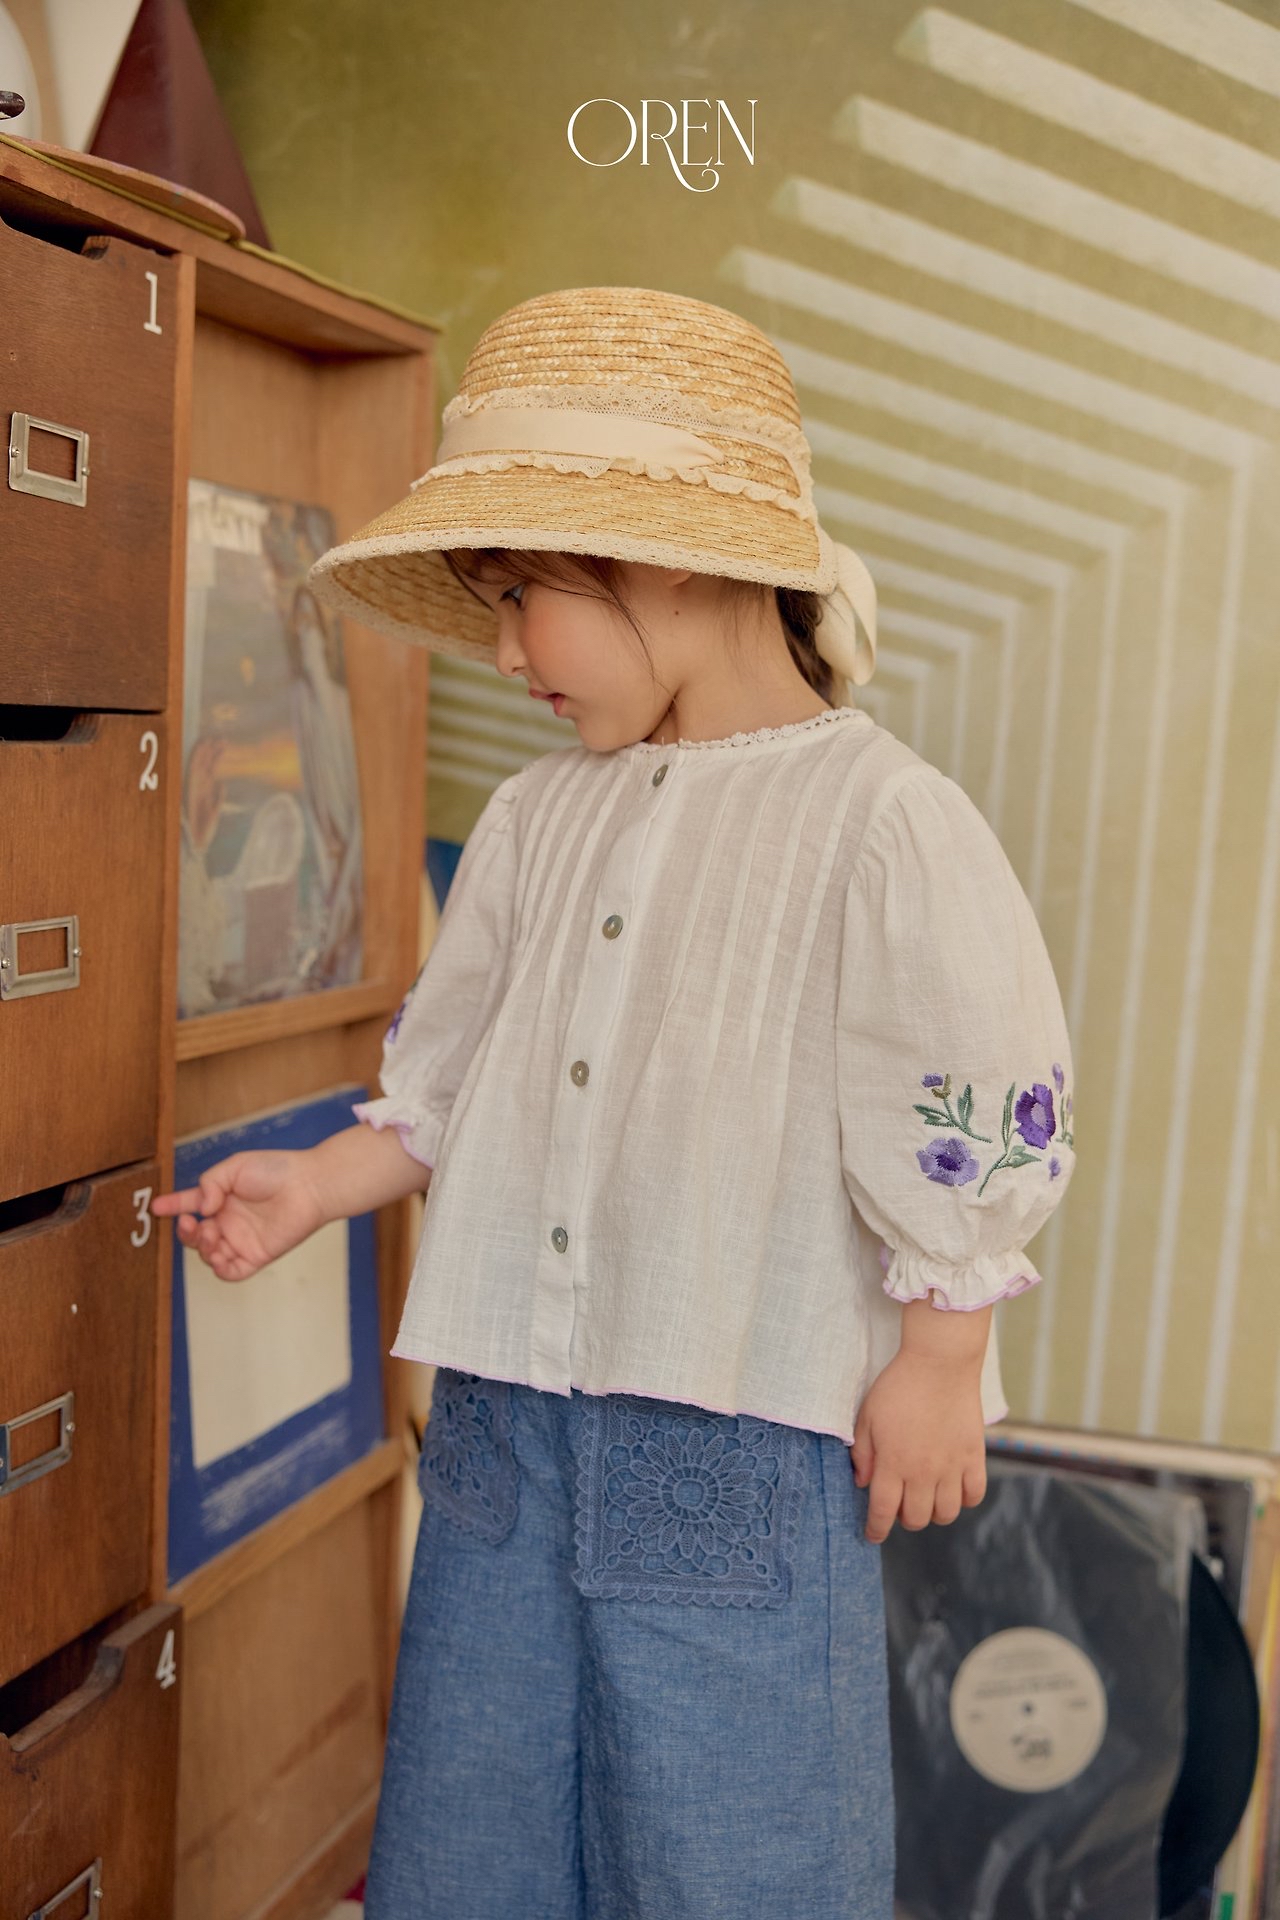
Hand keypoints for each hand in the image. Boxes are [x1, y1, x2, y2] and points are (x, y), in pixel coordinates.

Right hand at [149, 1149, 327, 1282]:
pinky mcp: (257, 1256)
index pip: (191, 1205)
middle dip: (187, 1232)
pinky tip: (218, 1255)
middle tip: (190, 1223)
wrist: (310, 1185)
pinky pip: (232, 1272)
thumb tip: (202, 1208)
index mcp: (222, 1198)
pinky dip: (220, 1268)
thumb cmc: (277, 1170)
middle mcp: (229, 1221)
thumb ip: (210, 1183)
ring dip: (202, 1249)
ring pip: (209, 1255)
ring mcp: (242, 1240)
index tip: (156, 1207)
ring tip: (211, 1235)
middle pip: (196, 1236)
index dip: (172, 1206)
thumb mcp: (235, 1166)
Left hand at [850, 1350, 987, 1543]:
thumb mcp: (867, 1416)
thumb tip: (863, 1482)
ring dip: (934, 1513)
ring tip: (927, 1496)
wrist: (939, 1363)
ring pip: (946, 1514)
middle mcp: (923, 1472)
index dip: (876, 1529)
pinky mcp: (974, 1457)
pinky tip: (953, 1487)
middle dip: (904, 1519)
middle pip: (916, 1519)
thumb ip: (862, 1454)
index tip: (873, 1534)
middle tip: (900, 1504)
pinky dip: (964, 1499)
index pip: (883, 1512)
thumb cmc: (898, 1387)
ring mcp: (952, 1466)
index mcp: (893, 1463)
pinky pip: (974, 1495)